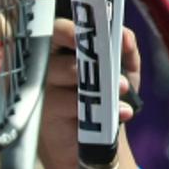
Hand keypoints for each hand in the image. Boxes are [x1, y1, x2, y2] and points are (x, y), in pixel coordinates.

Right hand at [38, 19, 139, 168]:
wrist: (97, 138)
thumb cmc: (105, 96)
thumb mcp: (124, 71)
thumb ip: (126, 50)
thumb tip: (124, 35)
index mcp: (62, 49)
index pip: (57, 30)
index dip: (70, 30)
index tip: (87, 34)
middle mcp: (46, 66)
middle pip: (54, 54)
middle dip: (85, 61)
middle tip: (114, 72)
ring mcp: (43, 91)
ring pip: (64, 79)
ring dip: (97, 87)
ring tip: (123, 94)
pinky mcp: (45, 115)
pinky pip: (69, 107)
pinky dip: (98, 111)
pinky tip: (118, 114)